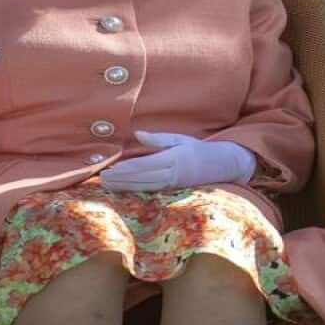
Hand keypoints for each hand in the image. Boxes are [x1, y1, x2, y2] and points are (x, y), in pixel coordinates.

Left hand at [99, 130, 256, 190]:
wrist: (222, 165)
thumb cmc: (199, 149)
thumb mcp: (180, 139)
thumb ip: (158, 139)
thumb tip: (137, 134)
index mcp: (175, 158)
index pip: (146, 165)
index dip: (127, 168)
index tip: (111, 168)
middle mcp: (174, 173)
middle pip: (142, 178)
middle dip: (121, 179)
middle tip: (102, 178)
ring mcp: (174, 184)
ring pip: (144, 187)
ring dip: (124, 187)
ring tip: (107, 184)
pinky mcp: (173, 191)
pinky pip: (151, 191)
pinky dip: (134, 190)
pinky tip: (122, 189)